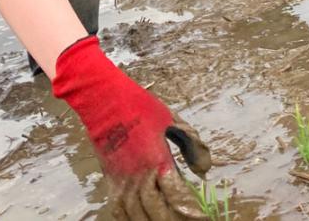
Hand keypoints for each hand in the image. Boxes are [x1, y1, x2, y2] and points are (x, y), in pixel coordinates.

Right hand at [52, 37, 211, 218]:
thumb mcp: (172, 120)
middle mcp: (138, 175)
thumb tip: (204, 170)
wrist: (103, 100)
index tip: (202, 216)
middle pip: (158, 211)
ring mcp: (122, 180)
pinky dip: (132, 219)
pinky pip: (120, 210)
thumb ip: (191, 144)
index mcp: (157, 159)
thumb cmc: (140, 107)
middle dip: (175, 220)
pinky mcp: (110, 181)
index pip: (176, 194)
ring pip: (138, 215)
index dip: (190, 209)